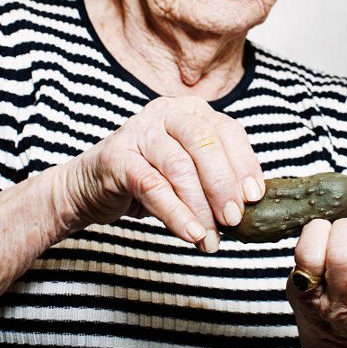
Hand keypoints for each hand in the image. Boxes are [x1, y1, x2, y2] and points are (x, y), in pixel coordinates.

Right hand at [64, 96, 264, 252]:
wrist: (90, 185)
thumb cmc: (149, 176)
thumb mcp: (189, 170)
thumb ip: (216, 177)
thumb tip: (251, 205)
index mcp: (192, 110)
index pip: (228, 131)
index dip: (244, 164)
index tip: (255, 197)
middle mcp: (167, 112)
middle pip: (204, 142)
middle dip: (223, 184)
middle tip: (234, 219)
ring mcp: (140, 130)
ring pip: (179, 166)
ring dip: (199, 207)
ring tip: (210, 237)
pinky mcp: (117, 155)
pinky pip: (153, 186)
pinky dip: (175, 213)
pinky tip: (190, 234)